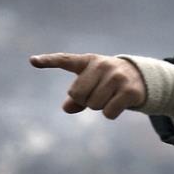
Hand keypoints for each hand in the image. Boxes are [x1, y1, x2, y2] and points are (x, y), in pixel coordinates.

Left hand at [29, 52, 145, 119]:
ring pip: (93, 105)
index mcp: (88, 61)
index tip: (32, 60)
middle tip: (98, 94)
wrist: (141, 78)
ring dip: (100, 107)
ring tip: (111, 96)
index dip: (48, 61)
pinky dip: (111, 113)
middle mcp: (101, 65)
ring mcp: (116, 77)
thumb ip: (76, 97)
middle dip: (85, 100)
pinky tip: (120, 103)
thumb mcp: (91, 84)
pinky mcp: (129, 90)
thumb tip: (66, 108)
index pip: (64, 60)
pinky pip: (108, 113)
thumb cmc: (108, 81)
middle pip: (77, 94)